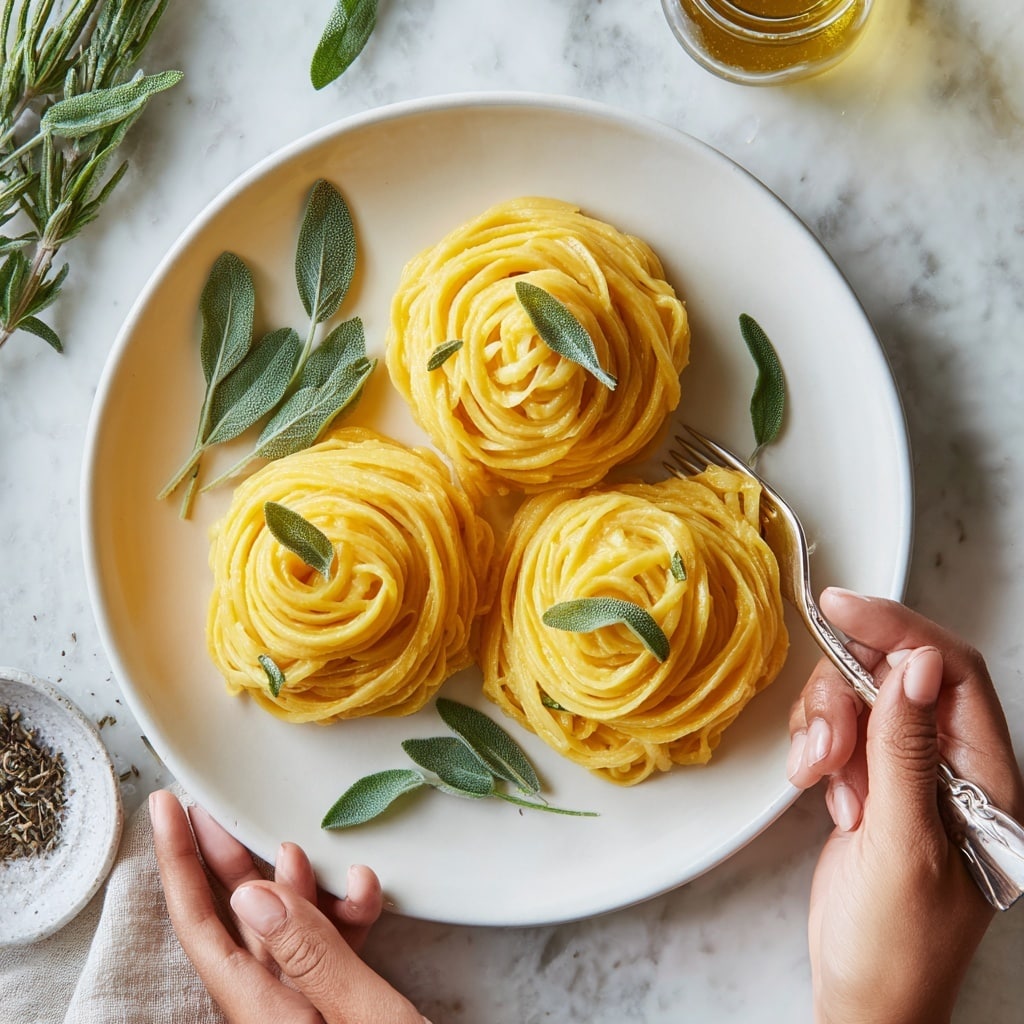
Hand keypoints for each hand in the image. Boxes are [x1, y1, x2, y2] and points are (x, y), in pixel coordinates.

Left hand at [151, 789, 423, 1023]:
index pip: (204, 927)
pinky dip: (343, 917)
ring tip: (304, 847)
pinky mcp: (335, 1006)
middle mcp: (273, 1009)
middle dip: (226, 859)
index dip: (178, 864)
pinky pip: (325, 950)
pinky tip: (363, 894)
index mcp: (264, 1013)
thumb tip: (249, 896)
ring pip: (286, 929)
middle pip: (237, 920)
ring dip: (298, 885)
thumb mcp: (364, 1016)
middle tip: (216, 807)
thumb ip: (310, 956)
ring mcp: (305, 1009)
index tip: (165, 811)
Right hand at [787, 589, 1023, 1023]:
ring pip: (859, 699)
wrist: (863, 994)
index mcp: (988, 778)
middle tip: (824, 748)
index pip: (954, 673)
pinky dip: (817, 749)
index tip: (842, 608)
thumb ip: (906, 750)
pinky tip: (821, 793)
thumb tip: (915, 666)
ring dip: (827, 730)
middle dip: (846, 698)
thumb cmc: (898, 943)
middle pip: (896, 678)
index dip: (901, 630)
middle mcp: (952, 765)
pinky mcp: (870, 779)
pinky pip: (837, 729)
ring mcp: (908, 771)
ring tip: (821, 782)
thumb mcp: (902, 845)